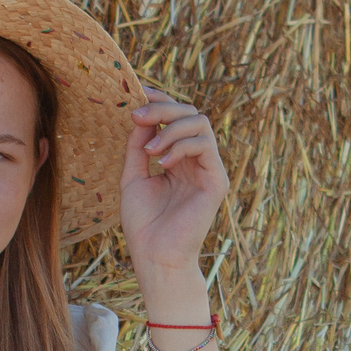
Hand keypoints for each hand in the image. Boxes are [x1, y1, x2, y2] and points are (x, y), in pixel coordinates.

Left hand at [121, 87, 228, 276]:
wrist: (155, 257)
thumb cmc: (144, 224)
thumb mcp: (133, 176)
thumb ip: (137, 146)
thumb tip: (141, 115)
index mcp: (178, 158)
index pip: (176, 117)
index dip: (159, 100)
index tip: (137, 93)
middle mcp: (196, 160)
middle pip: (190, 112)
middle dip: (163, 108)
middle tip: (138, 116)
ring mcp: (209, 169)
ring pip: (200, 122)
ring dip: (170, 128)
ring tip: (150, 151)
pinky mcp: (217, 180)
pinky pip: (204, 145)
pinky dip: (180, 145)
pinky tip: (161, 163)